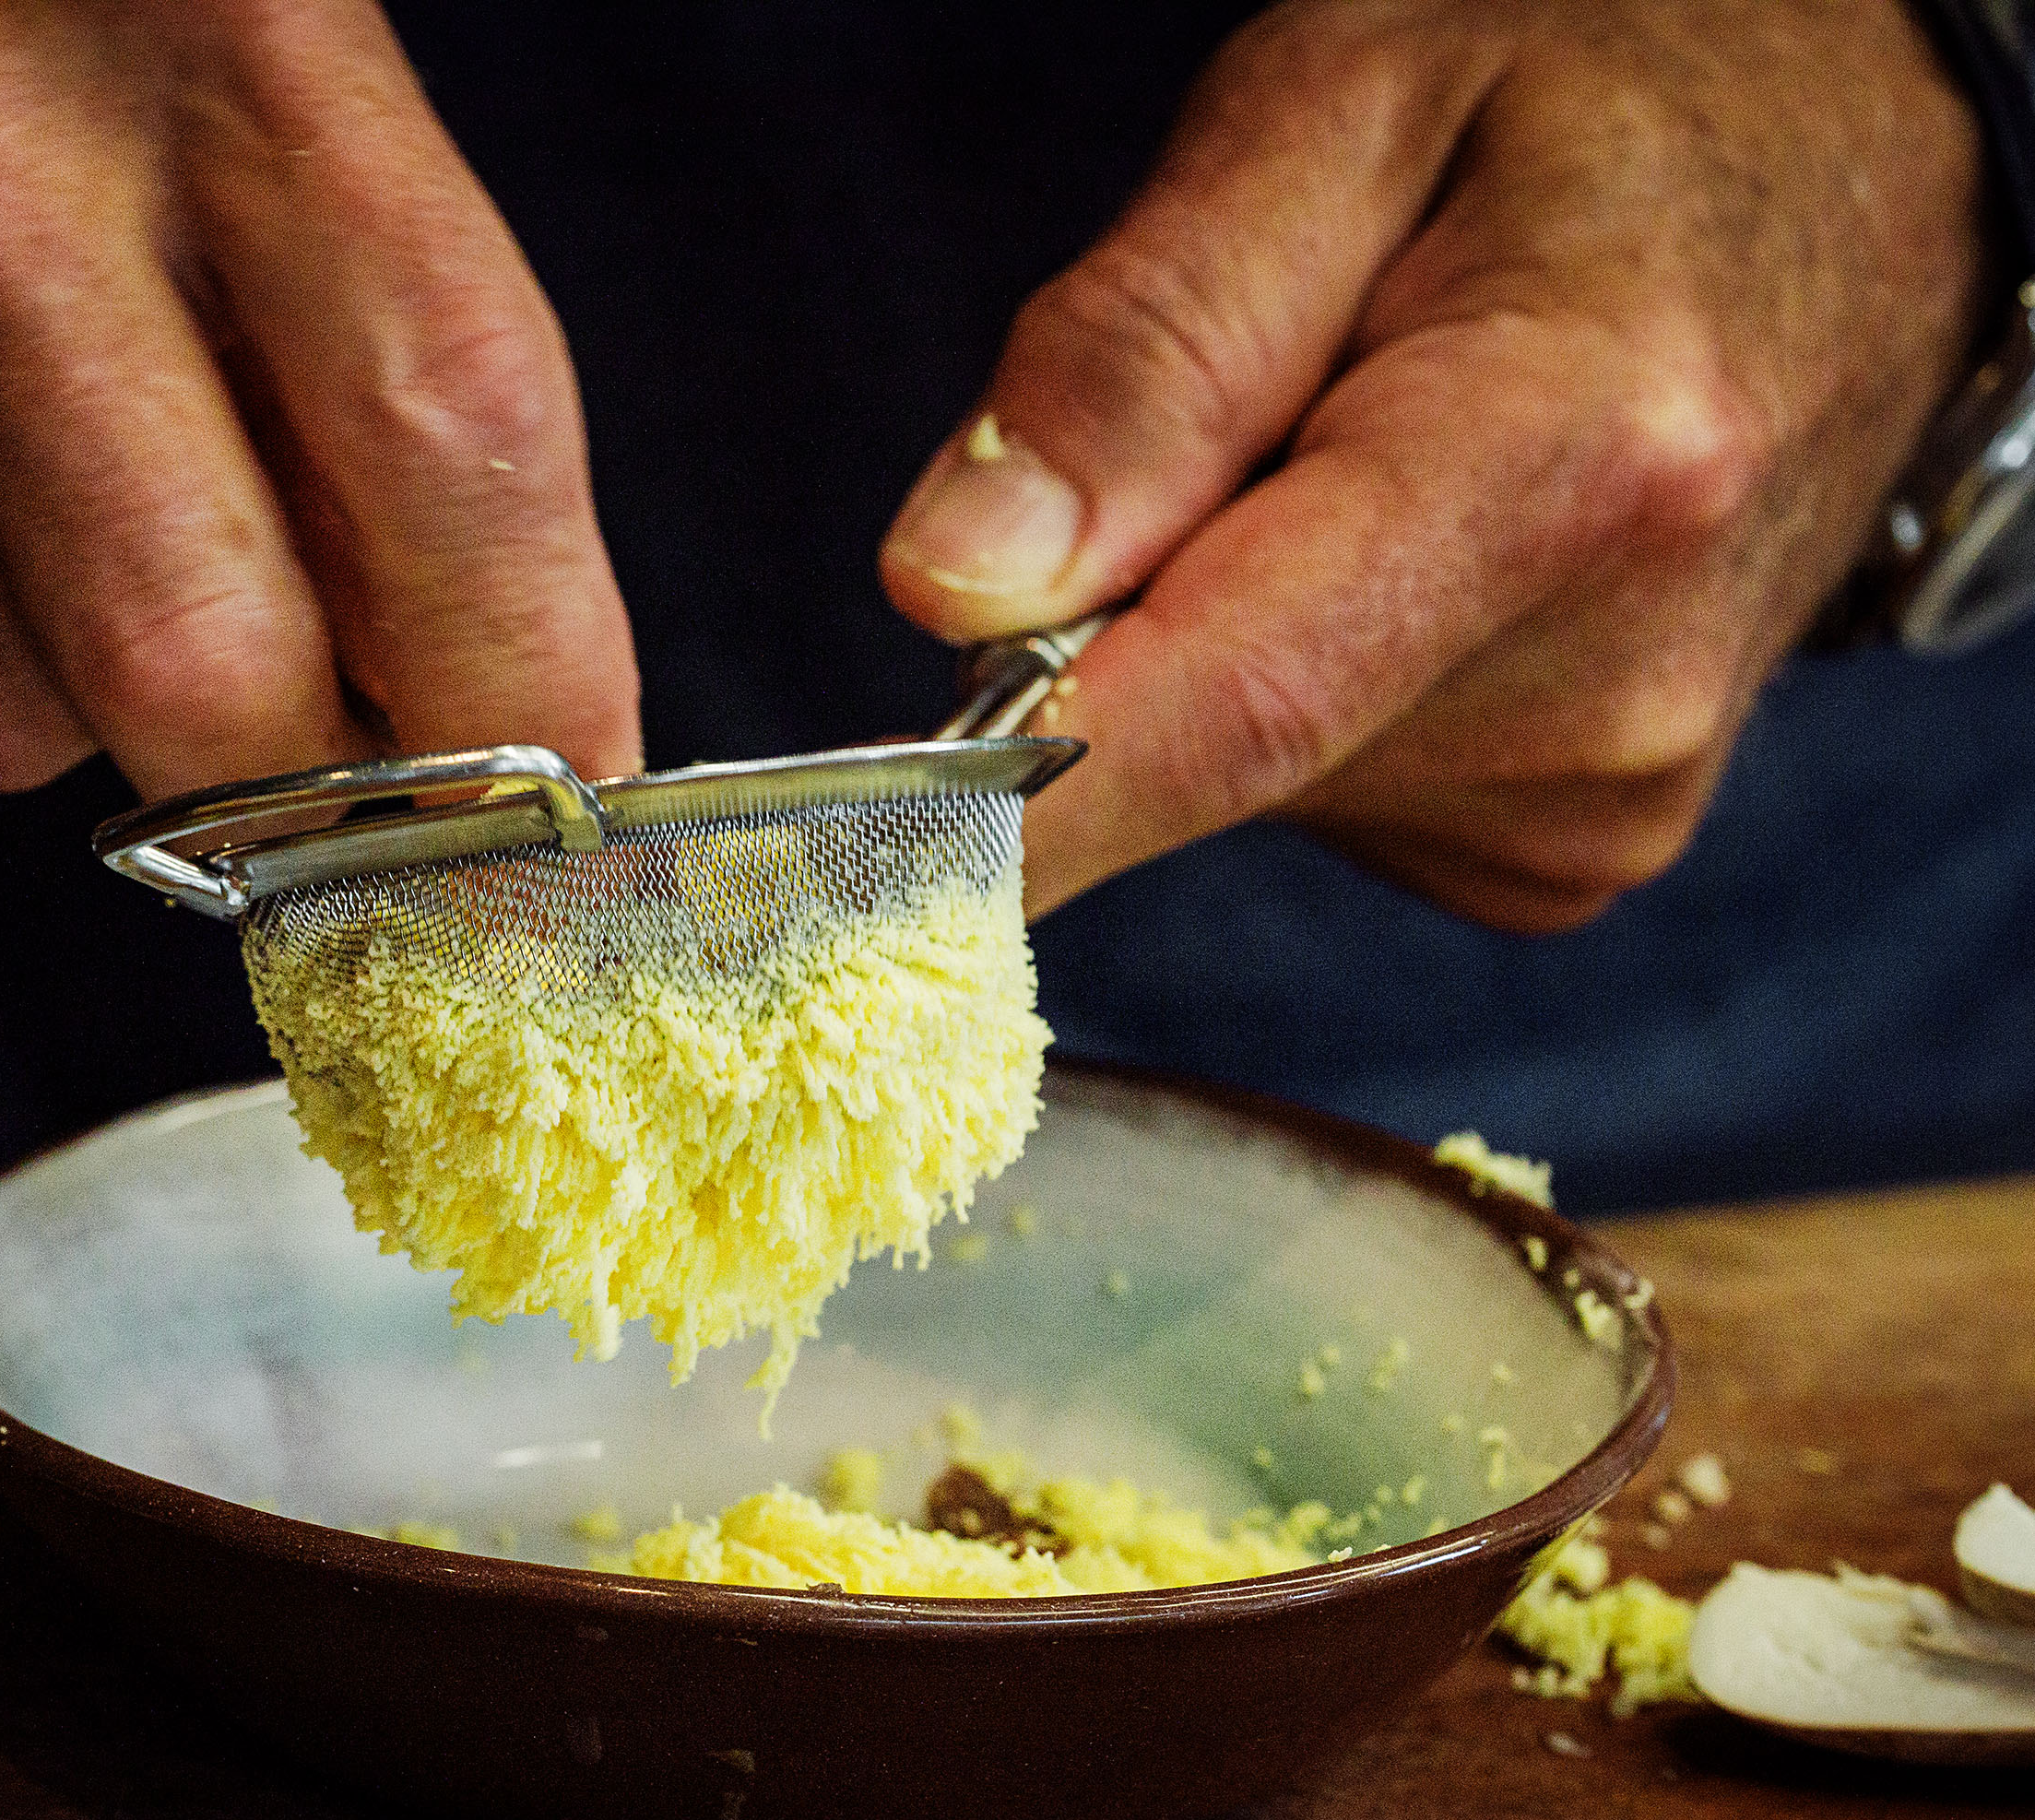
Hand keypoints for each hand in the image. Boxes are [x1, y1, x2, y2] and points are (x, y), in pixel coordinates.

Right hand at [0, 0, 639, 795]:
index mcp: (205, 18)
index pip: (448, 439)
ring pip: (6, 719)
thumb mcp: (262, 40)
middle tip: (337, 734)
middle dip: (305, 769)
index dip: (526, 661)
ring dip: (79, 673)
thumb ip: (385, 334)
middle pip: (211, 665)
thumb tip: (483, 685)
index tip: (565, 769)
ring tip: (40, 472)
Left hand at [881, 0, 1987, 928]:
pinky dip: (1304, 696)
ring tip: (1355, 467)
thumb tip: (953, 591)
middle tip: (1201, 446)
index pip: (1220, 708)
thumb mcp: (1334, 110)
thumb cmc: (1586, 114)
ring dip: (1223, 645)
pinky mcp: (1561, 852)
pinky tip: (1408, 565)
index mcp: (1564, 462)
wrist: (1844, 194)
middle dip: (1116, 630)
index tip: (828, 857)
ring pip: (1248, 783)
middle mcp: (1606, 681)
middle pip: (1203, 746)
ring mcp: (1599, 796)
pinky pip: (1323, 801)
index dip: (994, 802)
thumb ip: (1144, 349)